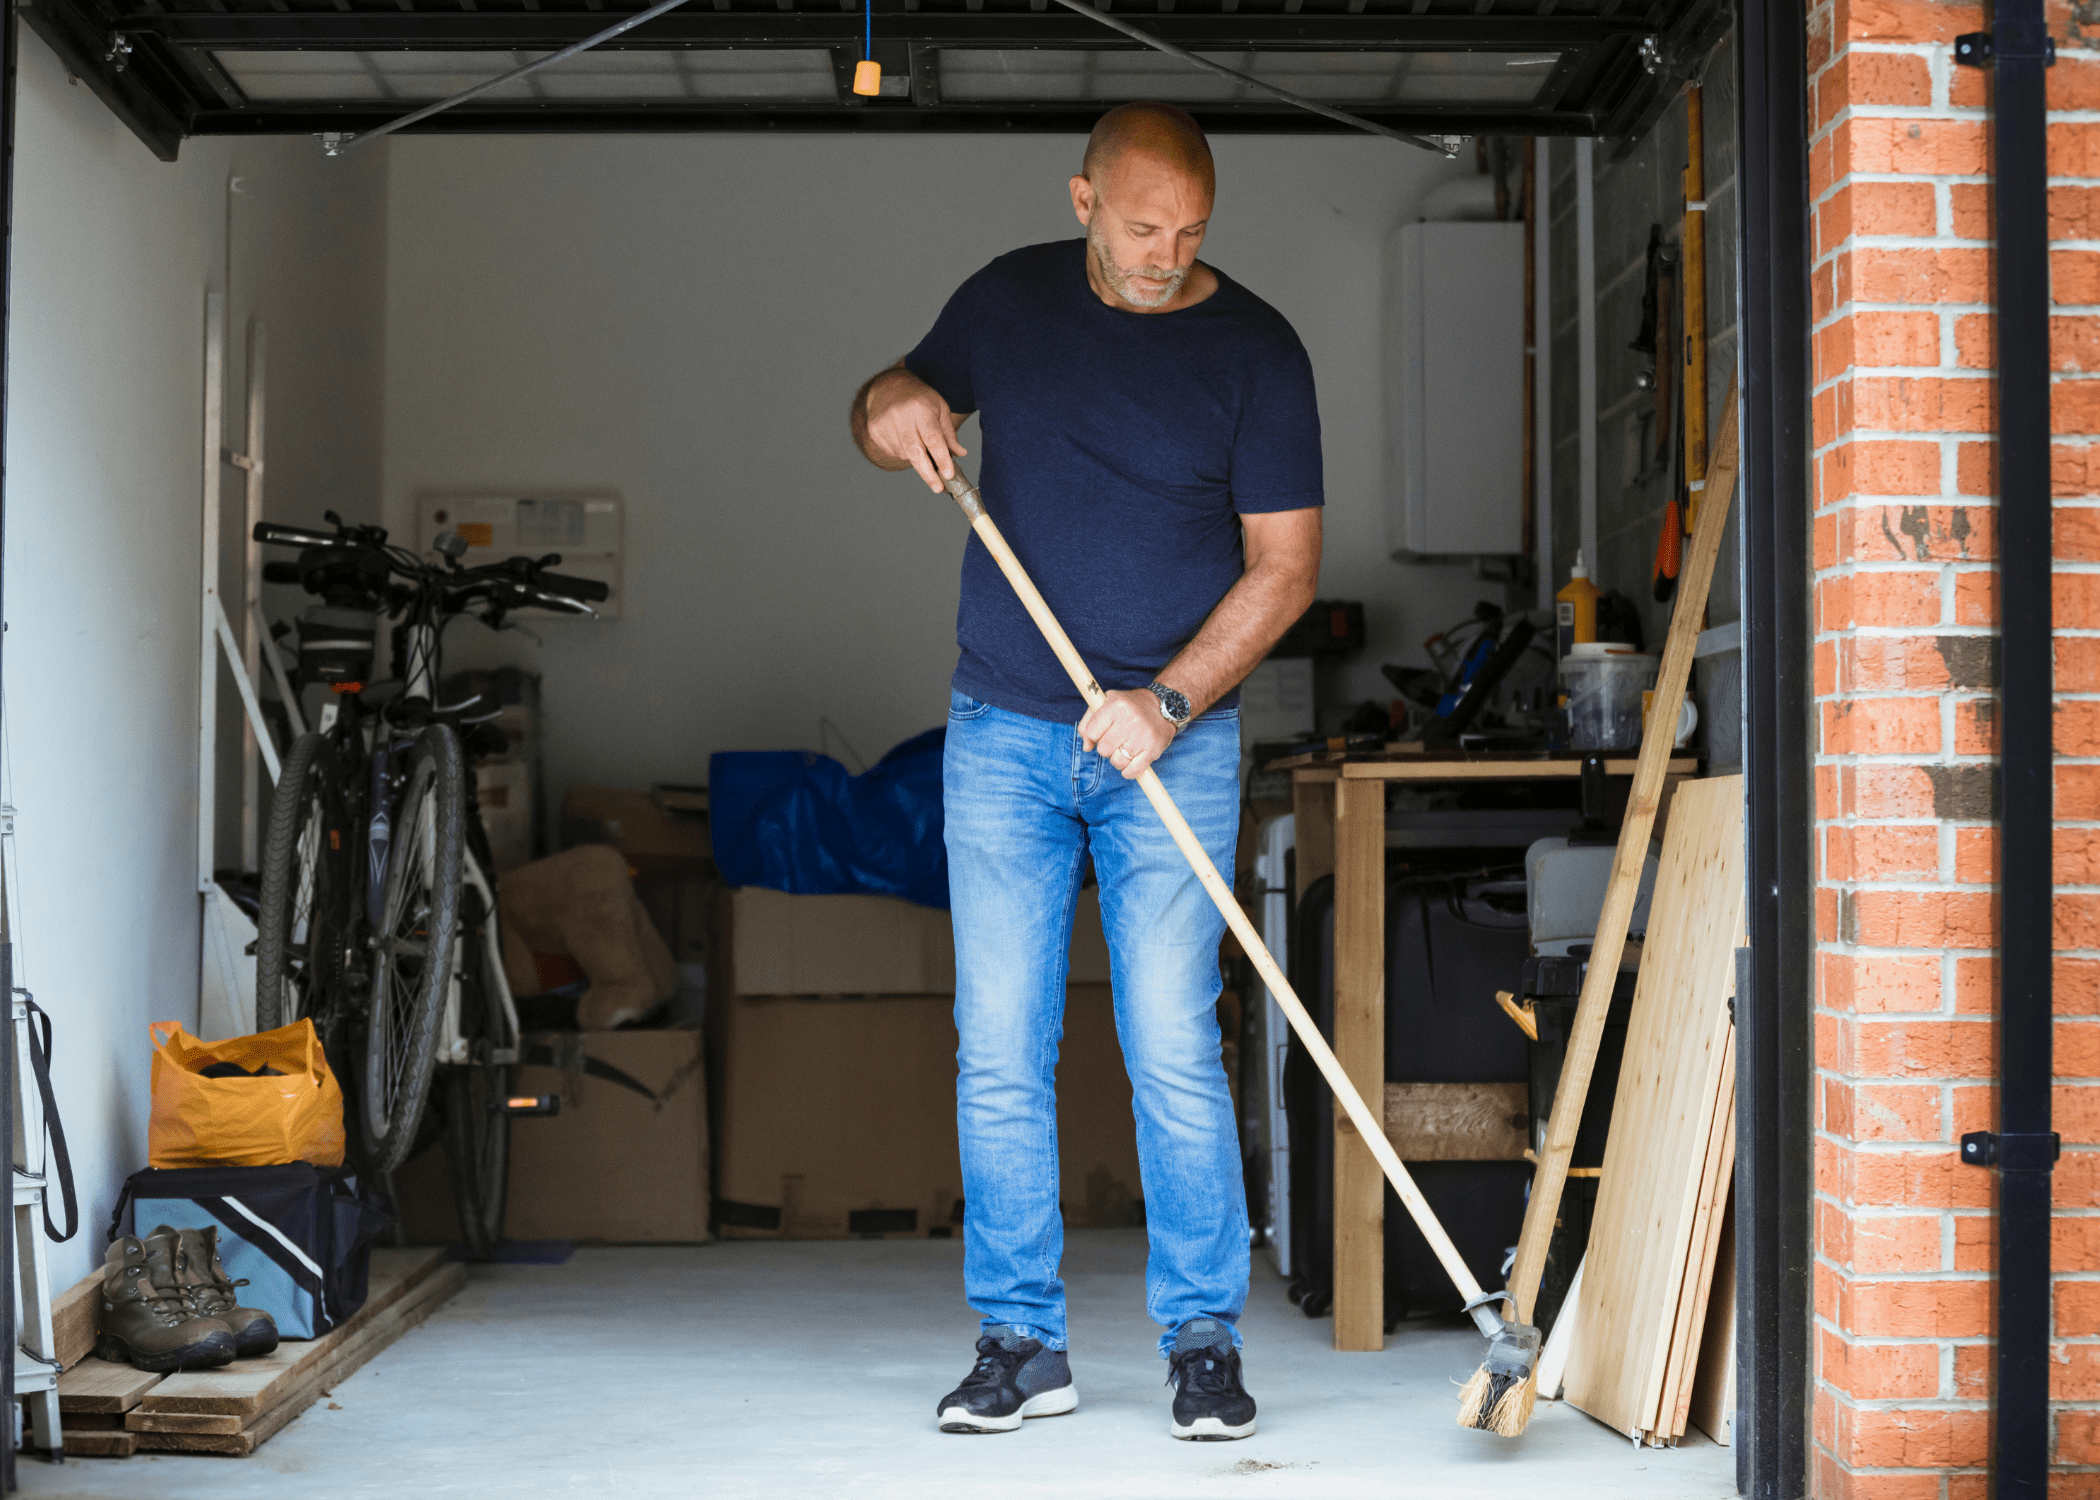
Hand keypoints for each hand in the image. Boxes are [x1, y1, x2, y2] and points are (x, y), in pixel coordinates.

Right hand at [863, 369, 968, 491]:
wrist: (888, 386)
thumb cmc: (919, 398)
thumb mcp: (940, 408)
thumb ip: (949, 433)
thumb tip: (960, 454)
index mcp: (921, 408)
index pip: (933, 438)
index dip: (941, 459)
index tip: (948, 475)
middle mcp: (901, 416)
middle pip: (915, 452)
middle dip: (928, 473)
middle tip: (938, 487)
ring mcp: (885, 424)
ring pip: (905, 454)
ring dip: (916, 457)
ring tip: (918, 440)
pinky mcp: (874, 430)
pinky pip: (893, 452)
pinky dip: (903, 452)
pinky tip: (904, 437)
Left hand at [1079, 689, 1175, 780]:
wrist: (1164, 707)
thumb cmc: (1131, 707)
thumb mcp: (1107, 702)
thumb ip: (1089, 722)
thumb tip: (1086, 747)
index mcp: (1116, 706)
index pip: (1092, 733)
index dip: (1094, 737)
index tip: (1102, 733)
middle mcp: (1129, 720)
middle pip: (1104, 749)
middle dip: (1106, 749)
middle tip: (1116, 741)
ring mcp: (1142, 736)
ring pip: (1117, 761)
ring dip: (1118, 760)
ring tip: (1125, 750)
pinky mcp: (1153, 750)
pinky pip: (1133, 771)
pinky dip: (1128, 772)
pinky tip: (1130, 764)